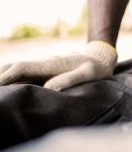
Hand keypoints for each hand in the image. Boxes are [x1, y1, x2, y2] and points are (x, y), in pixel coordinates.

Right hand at [0, 40, 117, 90]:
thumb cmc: (97, 68)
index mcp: (50, 65)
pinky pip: (24, 74)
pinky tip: (8, 89)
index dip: (6, 77)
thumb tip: (49, 88)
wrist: (101, 57)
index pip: (21, 68)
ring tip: (0, 94)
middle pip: (13, 67)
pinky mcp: (45, 71)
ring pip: (17, 70)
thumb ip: (70, 79)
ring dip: (4, 78)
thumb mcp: (89, 73)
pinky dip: (12, 80)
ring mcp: (43, 67)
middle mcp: (43, 64)